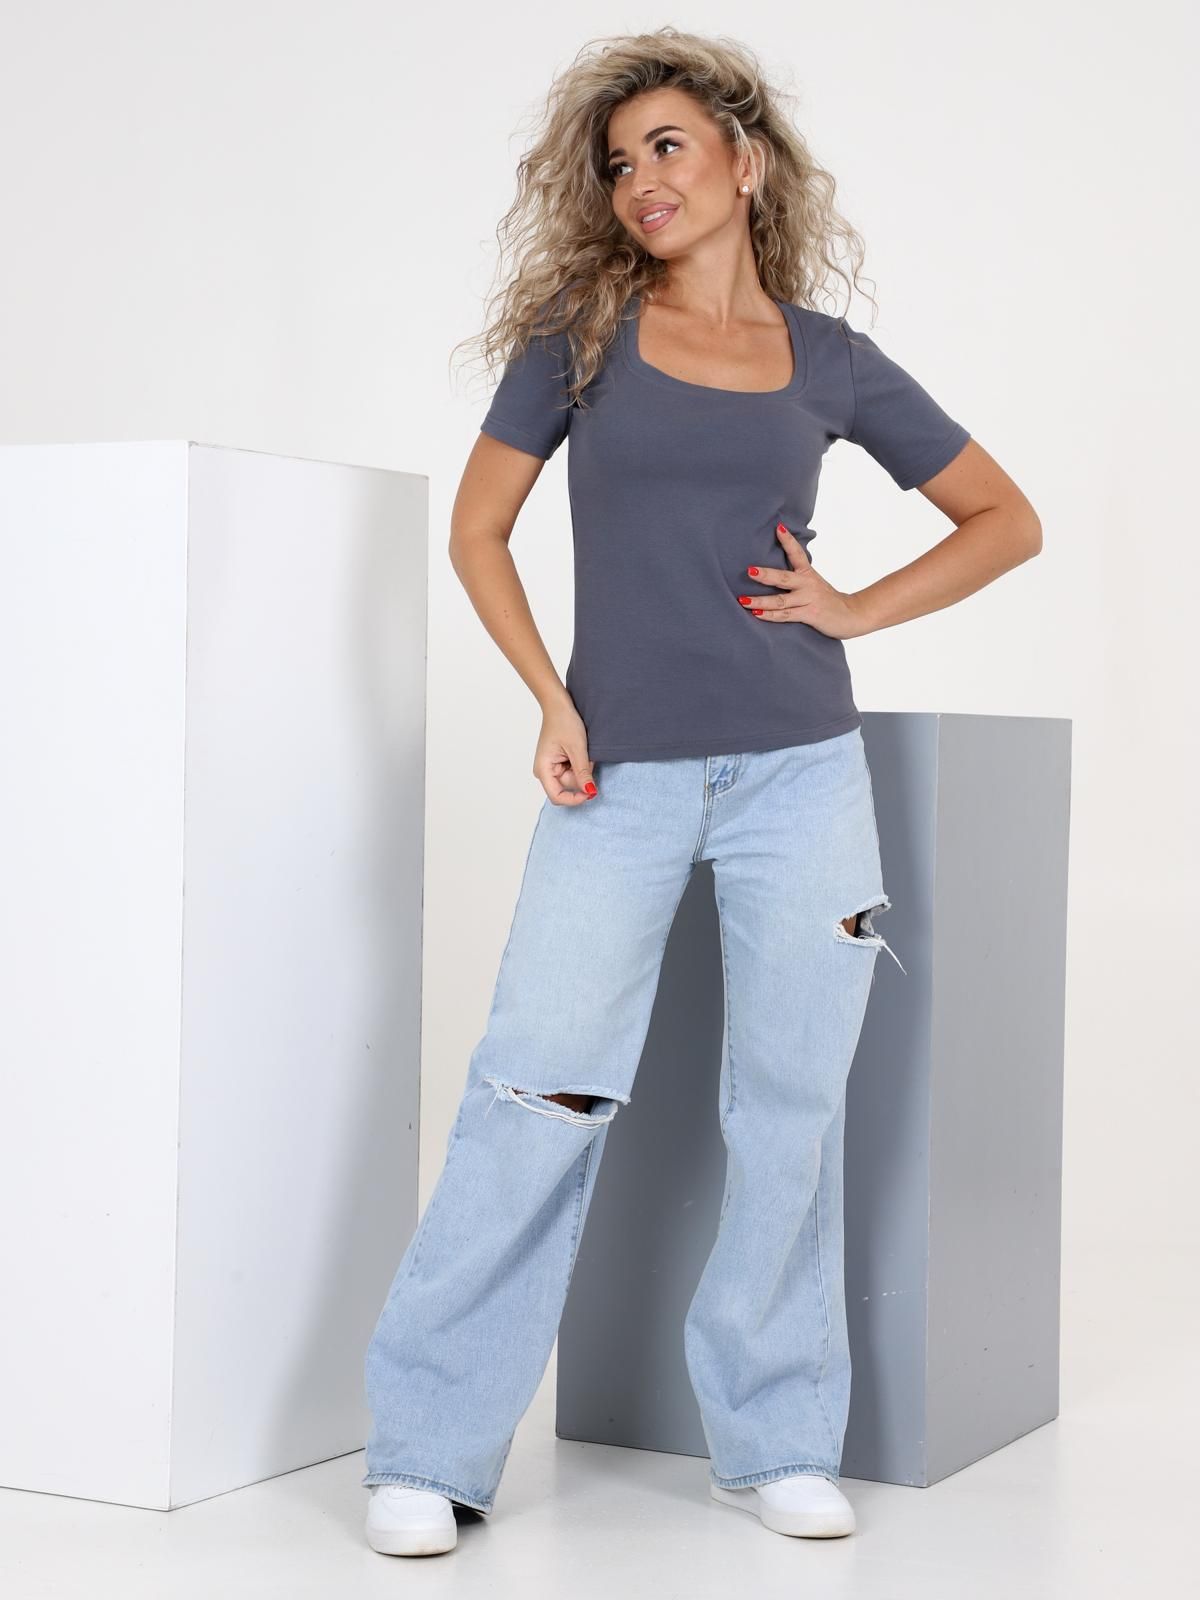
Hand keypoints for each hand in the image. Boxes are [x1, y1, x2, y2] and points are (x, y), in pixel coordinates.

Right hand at [534, 700, 597, 805]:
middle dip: (581, 776)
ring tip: (583, 751)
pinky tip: (580, 751)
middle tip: (587, 758)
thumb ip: (583, 773)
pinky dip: (580, 764)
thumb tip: (590, 792)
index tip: (591, 792)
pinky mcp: (557, 763)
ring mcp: (551, 767)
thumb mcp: (578, 749)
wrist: (559, 706)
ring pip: (572, 779)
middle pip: (567, 787)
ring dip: (582, 769)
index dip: (575, 799)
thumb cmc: (564, 722)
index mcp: (543, 769)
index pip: (557, 797)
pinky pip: (572, 771)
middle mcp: (544, 771)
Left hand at [739, 523, 872, 639]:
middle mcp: (808, 584)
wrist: (852, 615)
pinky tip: (757, 613)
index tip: (778, 528)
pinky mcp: (809, 614)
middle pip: (783, 578)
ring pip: (780, 600)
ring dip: (760, 601)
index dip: (788, 540)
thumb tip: (774, 574)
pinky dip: (770, 615)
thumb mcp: (815, 584)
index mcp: (808, 574)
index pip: (798, 554)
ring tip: (743, 600)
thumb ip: (798, 579)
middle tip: (749, 571)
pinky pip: (786, 615)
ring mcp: (808, 600)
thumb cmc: (828, 600)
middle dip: (765, 575)